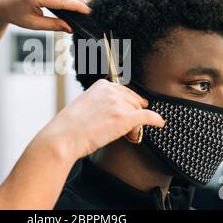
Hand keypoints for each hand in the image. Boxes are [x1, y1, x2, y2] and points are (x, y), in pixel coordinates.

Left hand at [0, 0, 90, 32]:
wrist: (0, 3)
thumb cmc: (16, 15)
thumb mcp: (34, 24)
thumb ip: (54, 25)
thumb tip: (70, 28)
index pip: (63, 0)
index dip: (78, 6)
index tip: (88, 12)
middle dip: (78, 1)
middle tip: (88, 11)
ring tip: (78, 7)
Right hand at [34, 80, 165, 161]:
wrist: (63, 137)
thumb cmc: (70, 126)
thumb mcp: (85, 104)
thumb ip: (101, 102)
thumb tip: (115, 110)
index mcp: (102, 85)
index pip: (125, 92)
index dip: (128, 105)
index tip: (130, 110)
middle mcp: (111, 91)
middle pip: (134, 102)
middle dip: (132, 115)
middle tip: (126, 129)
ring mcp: (118, 104)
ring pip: (138, 113)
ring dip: (134, 125)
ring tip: (124, 136)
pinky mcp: (124, 118)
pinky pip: (147, 117)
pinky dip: (155, 120)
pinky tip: (160, 123)